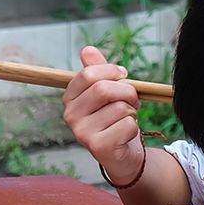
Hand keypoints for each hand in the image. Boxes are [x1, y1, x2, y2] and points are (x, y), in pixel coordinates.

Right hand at [63, 46, 145, 185]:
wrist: (122, 155)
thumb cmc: (114, 120)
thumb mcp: (107, 92)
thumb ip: (98, 71)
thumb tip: (87, 49)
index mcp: (70, 99)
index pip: (88, 74)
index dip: (111, 71)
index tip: (123, 75)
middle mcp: (70, 116)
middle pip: (103, 89)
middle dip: (126, 91)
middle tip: (133, 99)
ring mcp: (81, 132)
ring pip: (119, 107)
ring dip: (131, 112)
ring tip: (127, 119)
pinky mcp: (97, 146)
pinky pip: (126, 124)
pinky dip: (133, 127)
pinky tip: (125, 134)